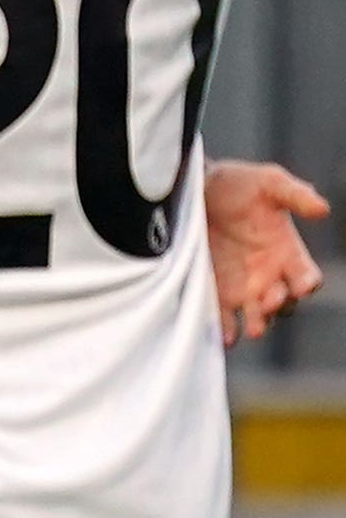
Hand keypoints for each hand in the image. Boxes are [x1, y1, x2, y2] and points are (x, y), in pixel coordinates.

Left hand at [205, 158, 326, 346]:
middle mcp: (269, 275)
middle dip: (278, 306)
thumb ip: (295, 194)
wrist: (195, 187)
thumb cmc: (238, 184)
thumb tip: (322, 209)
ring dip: (257, 323)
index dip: (306, 283)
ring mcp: (242, 286)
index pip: (306, 276)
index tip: (302, 286)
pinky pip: (223, 318)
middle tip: (269, 303)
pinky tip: (223, 335)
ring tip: (252, 328)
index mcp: (288, 252)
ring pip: (256, 315)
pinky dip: (225, 329)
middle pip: (283, 302)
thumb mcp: (269, 182)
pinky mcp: (215, 291)